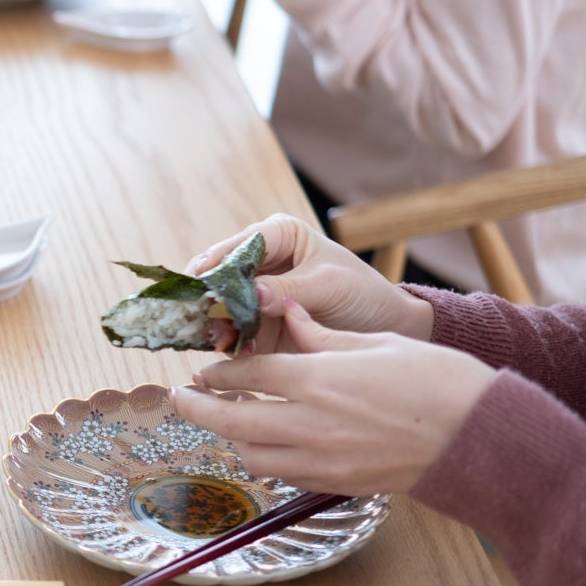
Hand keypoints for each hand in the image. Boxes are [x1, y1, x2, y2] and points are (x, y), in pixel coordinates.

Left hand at [171, 302, 496, 494]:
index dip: (217, 373)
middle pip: (231, 421)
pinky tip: (268, 443)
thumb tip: (283, 309)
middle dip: (197, 408)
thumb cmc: (437, 380)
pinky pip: (284, 474)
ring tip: (227, 419)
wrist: (481, 437)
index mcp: (317, 379)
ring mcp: (322, 459)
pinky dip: (266, 459)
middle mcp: (310, 423)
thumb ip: (320, 334)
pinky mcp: (338, 484)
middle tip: (180, 397)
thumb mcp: (375, 343)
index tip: (201, 369)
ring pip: (251, 455)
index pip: (245, 376)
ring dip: (232, 437)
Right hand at [184, 214, 434, 353]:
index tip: (204, 280)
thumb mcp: (329, 285)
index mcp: (278, 236)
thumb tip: (252, 293)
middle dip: (210, 295)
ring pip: (219, 305)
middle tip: (204, 313)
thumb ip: (289, 288)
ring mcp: (253, 295)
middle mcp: (259, 263)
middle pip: (220, 275)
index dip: (218, 261)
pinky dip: (229, 341)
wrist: (382, 331)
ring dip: (215, 321)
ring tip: (219, 337)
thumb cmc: (362, 294)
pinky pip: (230, 331)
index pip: (239, 244)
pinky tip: (235, 350)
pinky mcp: (254, 325)